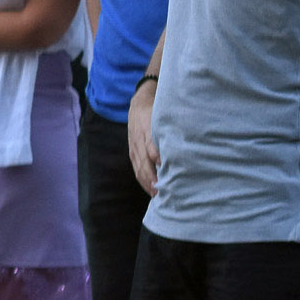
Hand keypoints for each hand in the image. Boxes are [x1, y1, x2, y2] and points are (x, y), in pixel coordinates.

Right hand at [128, 81, 159, 196]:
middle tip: (162, 195)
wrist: (139, 103)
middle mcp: (138, 143)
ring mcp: (134, 148)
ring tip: (156, 195)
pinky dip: (142, 179)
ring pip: (139, 169)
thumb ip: (164, 136)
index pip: (152, 155)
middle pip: (144, 166)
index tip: (166, 182)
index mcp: (146, 135)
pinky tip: (149, 187)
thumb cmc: (155, 112)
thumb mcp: (160, 119)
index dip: (158, 169)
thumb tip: (165, 157)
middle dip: (152, 181)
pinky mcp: (132, 151)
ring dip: (146, 183)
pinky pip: (136, 167)